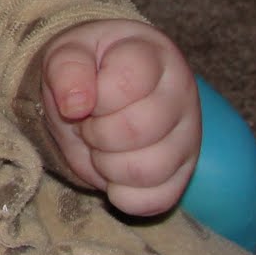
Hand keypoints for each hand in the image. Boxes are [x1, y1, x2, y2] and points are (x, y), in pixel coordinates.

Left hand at [39, 19, 200, 215]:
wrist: (98, 91)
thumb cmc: (87, 69)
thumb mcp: (66, 53)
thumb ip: (67, 68)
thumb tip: (75, 105)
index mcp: (154, 55)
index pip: (127, 83)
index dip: (95, 98)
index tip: (85, 96)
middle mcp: (181, 94)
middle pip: (138, 130)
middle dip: (96, 133)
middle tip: (89, 122)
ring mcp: (189, 136)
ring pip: (149, 170)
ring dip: (107, 165)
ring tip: (101, 145)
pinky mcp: (184, 174)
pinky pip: (157, 201)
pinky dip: (123, 195)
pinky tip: (113, 173)